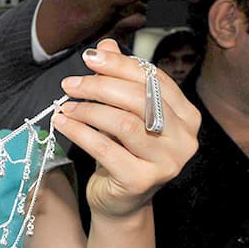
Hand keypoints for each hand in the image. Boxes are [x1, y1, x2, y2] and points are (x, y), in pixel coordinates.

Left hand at [55, 38, 200, 218]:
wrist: (119, 202)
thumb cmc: (121, 154)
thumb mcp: (120, 115)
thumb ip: (117, 80)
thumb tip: (105, 45)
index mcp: (185, 116)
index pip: (153, 79)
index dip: (120, 64)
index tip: (89, 57)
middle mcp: (184, 138)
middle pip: (138, 99)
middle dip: (99, 86)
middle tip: (70, 84)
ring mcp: (166, 162)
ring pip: (123, 123)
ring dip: (88, 110)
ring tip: (65, 106)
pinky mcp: (142, 180)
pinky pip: (105, 148)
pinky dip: (79, 132)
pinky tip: (63, 123)